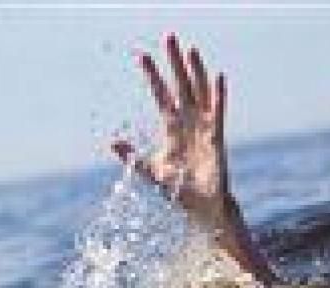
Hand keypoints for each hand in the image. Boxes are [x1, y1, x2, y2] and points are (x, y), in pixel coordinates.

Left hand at [112, 34, 229, 227]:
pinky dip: (218, 96)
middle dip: (174, 63)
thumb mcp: (151, 171)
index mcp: (171, 129)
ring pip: (199, 93)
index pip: (161, 96)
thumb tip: (111, 142)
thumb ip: (133, 156)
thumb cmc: (179, 189)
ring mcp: (203, 128)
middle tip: (169, 37)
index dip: (152, 77)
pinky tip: (217, 77)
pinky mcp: (216, 138)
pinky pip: (217, 113)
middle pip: (180, 86)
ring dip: (195, 71)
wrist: (201, 207)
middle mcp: (188, 123)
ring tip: (190, 50)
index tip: (142, 57)